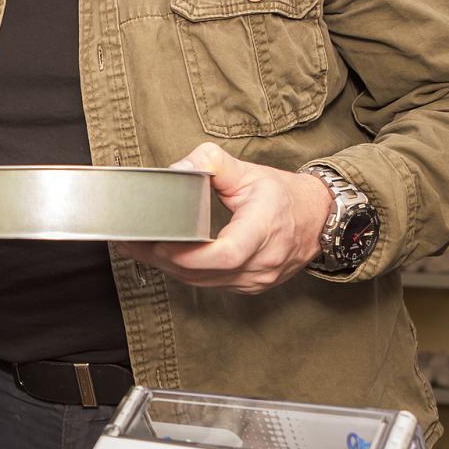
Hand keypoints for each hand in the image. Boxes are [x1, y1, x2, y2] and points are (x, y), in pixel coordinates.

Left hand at [121, 142, 333, 293]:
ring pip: (203, 282)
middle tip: (131, 240)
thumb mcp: (250, 172)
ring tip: (136, 247)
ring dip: (168, 267)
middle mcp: (264, 261)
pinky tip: (161, 257)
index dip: (189, 254)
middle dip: (164, 258)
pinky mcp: (248, 286)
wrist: (318, 219)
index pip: (227, 254)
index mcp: (266, 228)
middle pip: (206, 272)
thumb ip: (211, 163)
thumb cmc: (283, 195)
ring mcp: (257, 279)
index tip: (161, 242)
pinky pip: (209, 284)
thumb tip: (177, 169)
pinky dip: (183, 272)